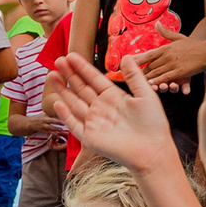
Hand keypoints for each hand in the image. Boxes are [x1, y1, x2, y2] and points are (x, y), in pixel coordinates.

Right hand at [48, 52, 178, 172]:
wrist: (153, 151)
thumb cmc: (153, 124)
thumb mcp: (146, 95)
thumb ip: (134, 76)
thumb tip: (126, 56)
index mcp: (113, 97)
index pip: (94, 79)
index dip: (82, 67)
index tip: (71, 55)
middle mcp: (101, 108)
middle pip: (81, 88)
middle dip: (69, 75)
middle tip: (58, 60)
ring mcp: (94, 122)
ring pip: (74, 103)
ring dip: (63, 90)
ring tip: (52, 75)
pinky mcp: (90, 137)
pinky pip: (74, 124)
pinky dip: (66, 115)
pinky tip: (59, 103)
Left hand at [131, 32, 205, 88]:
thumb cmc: (193, 46)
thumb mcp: (178, 37)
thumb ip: (166, 33)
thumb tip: (157, 24)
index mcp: (165, 47)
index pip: (147, 54)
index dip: (136, 60)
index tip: (126, 64)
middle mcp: (167, 55)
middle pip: (149, 65)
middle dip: (138, 72)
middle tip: (127, 78)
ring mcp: (173, 63)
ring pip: (155, 72)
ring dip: (145, 78)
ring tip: (135, 83)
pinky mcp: (180, 71)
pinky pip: (165, 77)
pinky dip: (157, 81)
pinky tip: (151, 85)